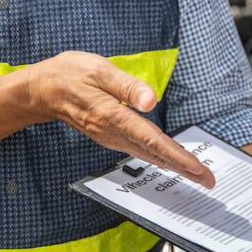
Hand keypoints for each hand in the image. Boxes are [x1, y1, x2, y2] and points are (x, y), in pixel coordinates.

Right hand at [26, 51, 214, 187]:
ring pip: (149, 156)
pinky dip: (159, 158)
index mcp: (114, 117)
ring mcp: (112, 139)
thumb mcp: (99, 70)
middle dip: (184, 169)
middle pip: (156, 155)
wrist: (43, 91)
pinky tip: (171, 162)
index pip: (153, 140)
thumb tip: (150, 101)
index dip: (177, 156)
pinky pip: (140, 152)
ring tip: (197, 175)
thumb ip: (126, 86)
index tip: (197, 170)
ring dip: (174, 166)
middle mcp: (114, 134)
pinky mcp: (111, 137)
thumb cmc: (71, 75)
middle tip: (209, 182)